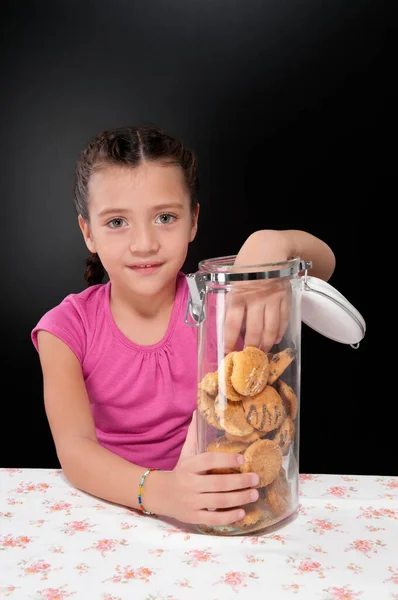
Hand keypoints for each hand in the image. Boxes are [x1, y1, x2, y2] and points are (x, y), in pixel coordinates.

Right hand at [161, 412, 259, 525]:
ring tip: (254, 494)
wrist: (160, 494)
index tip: (243, 459)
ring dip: (239, 498)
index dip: (226, 459)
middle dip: (240, 481)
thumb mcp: (185, 453)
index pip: (208, 460)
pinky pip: (213, 519)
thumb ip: (194, 435)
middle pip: (218, 483)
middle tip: (256, 479)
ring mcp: (191, 502)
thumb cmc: (179, 471)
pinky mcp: (193, 517)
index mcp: (188, 466)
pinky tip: (242, 512)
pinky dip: (229, 517)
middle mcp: (189, 484)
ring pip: (218, 501)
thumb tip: (198, 411)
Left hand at [224, 230, 292, 352]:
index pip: (232, 325)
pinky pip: (283, 320)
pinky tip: (276, 339)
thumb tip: (228, 323)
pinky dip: (280, 332)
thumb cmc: (247, 263)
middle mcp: (255, 299)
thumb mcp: (232, 279)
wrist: (269, 247)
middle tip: (248, 358)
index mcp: (237, 294)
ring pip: (270, 329)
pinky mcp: (285, 298)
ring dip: (266, 344)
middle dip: (250, 348)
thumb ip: (231, 300)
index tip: (228, 352)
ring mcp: (272, 299)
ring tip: (262, 352)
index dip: (230, 342)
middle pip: (254, 331)